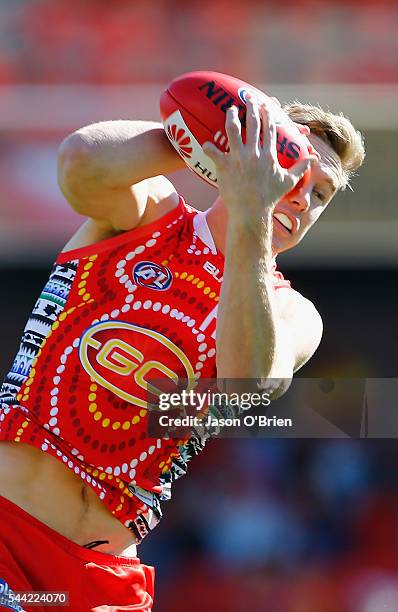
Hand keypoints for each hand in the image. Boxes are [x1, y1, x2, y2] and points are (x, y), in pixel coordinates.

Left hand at [203, 97, 314, 225]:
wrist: (251, 212)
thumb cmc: (270, 198)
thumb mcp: (288, 181)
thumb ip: (301, 167)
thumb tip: (314, 158)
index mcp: (269, 155)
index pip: (269, 129)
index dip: (267, 114)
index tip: (265, 104)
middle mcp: (254, 154)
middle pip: (252, 124)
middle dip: (250, 107)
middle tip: (247, 98)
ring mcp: (238, 159)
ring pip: (233, 131)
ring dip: (231, 117)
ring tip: (230, 110)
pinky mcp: (224, 167)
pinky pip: (214, 152)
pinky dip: (209, 147)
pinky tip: (205, 143)